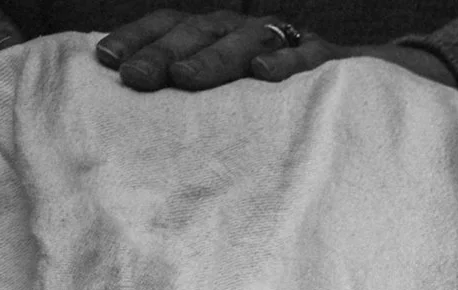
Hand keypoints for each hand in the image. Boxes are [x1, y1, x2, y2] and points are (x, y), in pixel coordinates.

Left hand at [95, 10, 342, 89]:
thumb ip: (188, 88)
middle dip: (163, 54)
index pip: (169, 25)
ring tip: (184, 79)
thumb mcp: (227, 89)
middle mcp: (242, 29)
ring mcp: (283, 40)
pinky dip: (284, 62)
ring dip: (212, 59)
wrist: (352, 83)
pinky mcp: (325, 58)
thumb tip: (129, 93)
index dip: (136, 37)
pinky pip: (304, 56)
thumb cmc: (273, 96)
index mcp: (215, 32)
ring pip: (243, 41)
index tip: (105, 59)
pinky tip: (262, 73)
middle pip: (198, 33)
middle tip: (135, 78)